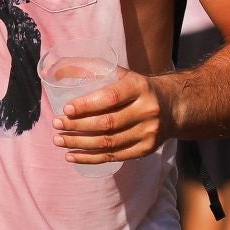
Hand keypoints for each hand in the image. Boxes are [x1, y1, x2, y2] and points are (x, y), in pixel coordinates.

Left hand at [53, 68, 171, 165]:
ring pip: (108, 142)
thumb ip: (95, 71)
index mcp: (139, 87)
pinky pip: (114, 156)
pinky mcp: (146, 149)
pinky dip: (90, 158)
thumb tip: (59, 71)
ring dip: (79, 144)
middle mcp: (147, 110)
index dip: (86, 105)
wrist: (172, 107)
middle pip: (107, 123)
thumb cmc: (138, 89)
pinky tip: (72, 156)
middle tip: (56, 124)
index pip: (111, 97)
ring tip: (59, 140)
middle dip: (77, 125)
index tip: (66, 108)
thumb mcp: (123, 75)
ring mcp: (148, 132)